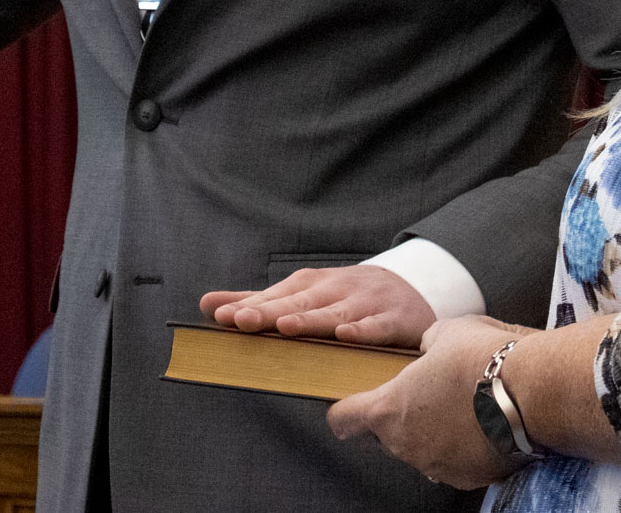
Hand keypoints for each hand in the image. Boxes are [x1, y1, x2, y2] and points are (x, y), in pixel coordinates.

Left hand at [198, 265, 435, 347]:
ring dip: (310, 319)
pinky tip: (346, 335)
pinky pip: (377, 326)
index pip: (277, 296)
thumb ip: (258, 302)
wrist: (413, 290)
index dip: (250, 306)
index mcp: (312, 285)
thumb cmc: (347, 298)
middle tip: (241, 321)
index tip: (222, 317)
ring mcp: (366, 302)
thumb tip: (207, 303)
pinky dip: (363, 329)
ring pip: (335, 312)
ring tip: (284, 327)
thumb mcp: (305, 294)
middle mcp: (337, 289)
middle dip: (270, 311)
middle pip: (300, 302)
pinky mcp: (395, 318)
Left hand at [329, 315, 527, 488]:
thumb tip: (429, 351)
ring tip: (463, 404)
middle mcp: (407, 445)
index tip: (351, 403)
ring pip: (423, 449)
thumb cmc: (484, 357)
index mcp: (389, 410)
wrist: (534, 391)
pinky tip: (483, 422)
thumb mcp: (445, 332)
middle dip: (401, 417)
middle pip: (386, 436)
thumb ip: (426, 346)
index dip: (345, 410)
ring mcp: (438, 465)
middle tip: (426, 393)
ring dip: (434, 431)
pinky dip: (463, 446)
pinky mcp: (469, 477)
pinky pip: (455, 461)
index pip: (343, 421)